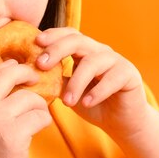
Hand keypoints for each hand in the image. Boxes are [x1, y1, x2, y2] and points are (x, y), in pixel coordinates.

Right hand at [0, 60, 51, 157]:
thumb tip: (10, 70)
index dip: (7, 69)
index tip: (20, 72)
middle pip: (5, 75)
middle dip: (25, 72)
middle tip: (35, 78)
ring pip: (27, 97)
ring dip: (38, 104)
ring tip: (37, 115)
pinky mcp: (12, 136)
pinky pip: (38, 115)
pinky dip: (44, 120)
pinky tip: (39, 128)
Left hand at [35, 27, 149, 140]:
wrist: (120, 122)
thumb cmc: (90, 103)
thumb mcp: (67, 91)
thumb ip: (54, 80)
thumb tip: (28, 76)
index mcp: (84, 51)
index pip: (68, 35)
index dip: (53, 35)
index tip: (36, 43)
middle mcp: (100, 51)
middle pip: (78, 40)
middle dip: (57, 50)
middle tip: (41, 65)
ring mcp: (116, 61)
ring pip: (93, 62)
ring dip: (77, 82)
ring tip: (66, 101)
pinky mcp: (129, 75)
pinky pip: (112, 78)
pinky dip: (97, 91)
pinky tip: (86, 103)